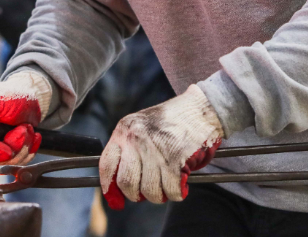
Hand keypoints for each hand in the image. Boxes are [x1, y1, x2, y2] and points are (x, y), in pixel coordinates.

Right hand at [0, 70, 52, 166]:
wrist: (32, 99)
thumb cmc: (14, 94)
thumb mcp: (0, 98)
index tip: (6, 149)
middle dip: (12, 147)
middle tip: (24, 129)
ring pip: (5, 162)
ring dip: (23, 147)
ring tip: (28, 128)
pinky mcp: (6, 153)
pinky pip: (18, 162)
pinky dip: (29, 149)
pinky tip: (33, 136)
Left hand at [100, 84, 223, 209]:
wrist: (201, 107)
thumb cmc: (173, 119)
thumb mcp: (142, 125)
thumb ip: (129, 148)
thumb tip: (120, 182)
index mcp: (125, 130)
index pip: (107, 165)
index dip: (110, 188)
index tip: (116, 200)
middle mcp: (136, 139)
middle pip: (127, 183)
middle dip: (136, 195)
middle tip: (146, 194)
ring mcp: (155, 150)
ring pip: (149, 191)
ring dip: (159, 195)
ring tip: (166, 186)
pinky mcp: (175, 159)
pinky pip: (171, 191)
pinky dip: (177, 193)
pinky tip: (181, 185)